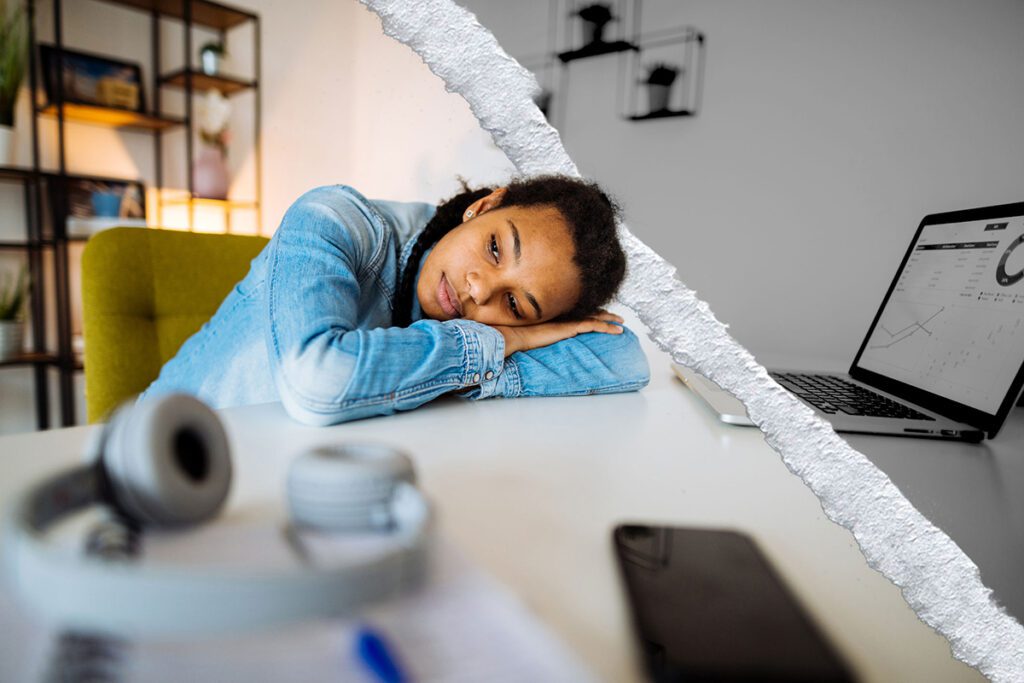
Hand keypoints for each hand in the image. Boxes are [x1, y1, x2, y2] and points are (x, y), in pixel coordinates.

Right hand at [495, 310, 623, 356]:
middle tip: (616, 317)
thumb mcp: (534, 335)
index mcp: (556, 317)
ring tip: (621, 323)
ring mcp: (568, 320)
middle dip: (604, 314)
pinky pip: (594, 325)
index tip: (601, 315)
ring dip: (610, 320)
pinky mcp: (571, 326)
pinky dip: (607, 327)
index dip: (591, 313)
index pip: (578, 313)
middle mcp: (564, 316)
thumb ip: (541, 334)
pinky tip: (617, 331)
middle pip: (589, 312)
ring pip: (595, 317)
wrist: (517, 335)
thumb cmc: (521, 337)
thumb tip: (540, 340)